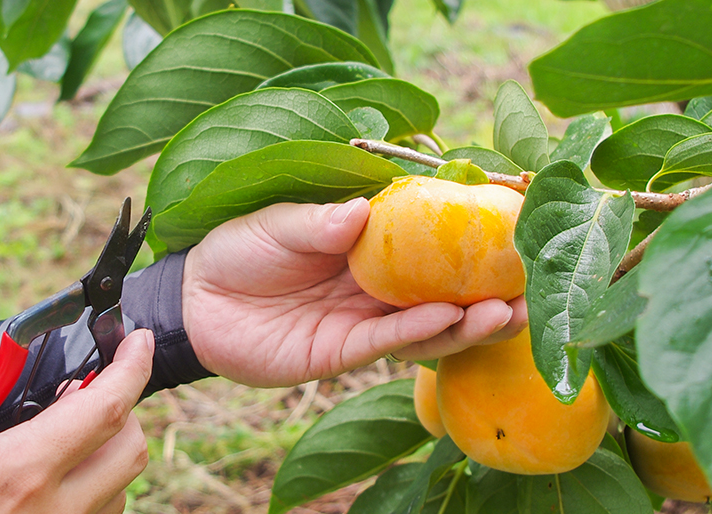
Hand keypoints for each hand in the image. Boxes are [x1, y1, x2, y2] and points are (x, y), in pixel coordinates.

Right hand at [0, 326, 153, 513]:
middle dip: (121, 409)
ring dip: (104, 454)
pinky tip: (47, 482)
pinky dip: (91, 493)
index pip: (107, 409)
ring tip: (59, 437)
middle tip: (81, 391)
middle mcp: (51, 513)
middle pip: (129, 449)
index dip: (133, 367)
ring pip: (118, 490)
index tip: (138, 341)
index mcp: (16, 476)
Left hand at [182, 199, 526, 387]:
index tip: (509, 226)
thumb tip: (365, 209)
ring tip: (507, 311)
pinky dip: (419, 333)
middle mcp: (373, 283)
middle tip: (528, 284)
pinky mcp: (343, 352)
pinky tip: (449, 319)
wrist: (196, 301)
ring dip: (467, 319)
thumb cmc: (237, 250)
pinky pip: (387, 343)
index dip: (464, 235)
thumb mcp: (276, 222)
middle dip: (485, 289)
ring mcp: (362, 319)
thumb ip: (320, 220)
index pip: (423, 238)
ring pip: (426, 325)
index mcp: (363, 244)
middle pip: (440, 287)